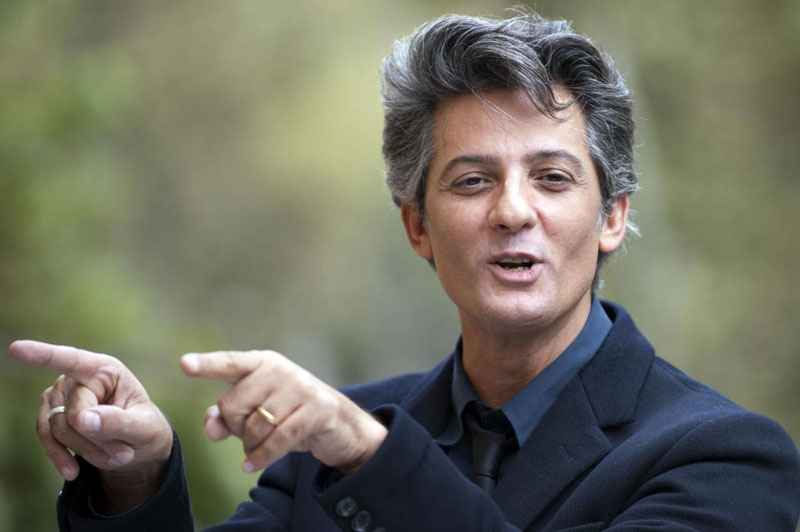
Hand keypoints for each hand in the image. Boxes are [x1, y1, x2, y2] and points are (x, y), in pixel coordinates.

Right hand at [9, 340, 172, 512]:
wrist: (137, 447)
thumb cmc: (145, 429)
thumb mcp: (144, 428)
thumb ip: (118, 422)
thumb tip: (83, 419)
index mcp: (106, 370)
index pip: (72, 361)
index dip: (44, 355)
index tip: (17, 348)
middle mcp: (78, 377)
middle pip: (71, 413)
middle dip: (97, 439)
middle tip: (126, 452)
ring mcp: (61, 395)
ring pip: (58, 428)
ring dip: (86, 449)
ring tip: (117, 455)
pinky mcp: (51, 415)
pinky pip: (47, 438)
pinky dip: (60, 456)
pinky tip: (73, 471)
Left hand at [181, 350, 386, 473]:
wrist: (338, 423)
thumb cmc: (289, 413)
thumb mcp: (257, 411)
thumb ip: (227, 417)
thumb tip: (210, 429)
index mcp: (262, 362)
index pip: (230, 363)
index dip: (207, 365)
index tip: (184, 364)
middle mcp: (280, 369)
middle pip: (234, 404)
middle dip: (235, 427)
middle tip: (249, 432)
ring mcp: (300, 387)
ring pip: (256, 426)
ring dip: (251, 445)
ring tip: (260, 446)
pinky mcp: (316, 409)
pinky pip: (278, 439)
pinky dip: (262, 456)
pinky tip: (250, 465)